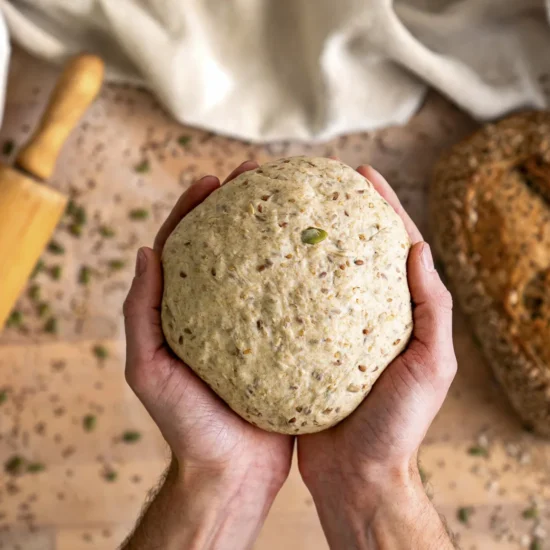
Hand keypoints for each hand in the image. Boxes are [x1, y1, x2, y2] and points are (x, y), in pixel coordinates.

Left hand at [122, 161, 293, 549]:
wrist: (231, 470)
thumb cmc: (188, 425)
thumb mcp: (149, 369)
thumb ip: (140, 312)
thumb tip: (147, 251)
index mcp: (180, 310)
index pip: (182, 245)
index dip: (194, 207)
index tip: (214, 178)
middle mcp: (214, 310)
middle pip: (224, 245)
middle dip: (238, 204)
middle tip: (258, 172)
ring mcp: (249, 323)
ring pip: (259, 265)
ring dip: (272, 230)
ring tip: (292, 199)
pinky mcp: (279, 341)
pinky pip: (288, 297)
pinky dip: (298, 271)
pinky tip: (317, 254)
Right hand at [297, 165, 456, 549]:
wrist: (356, 476)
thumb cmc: (397, 426)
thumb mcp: (430, 367)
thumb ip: (432, 309)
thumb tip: (419, 249)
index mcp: (397, 311)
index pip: (393, 243)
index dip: (381, 203)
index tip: (362, 172)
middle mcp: (360, 313)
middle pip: (348, 248)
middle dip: (332, 208)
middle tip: (309, 178)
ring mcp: (328, 329)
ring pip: (313, 272)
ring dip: (297, 237)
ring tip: (273, 206)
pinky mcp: (300, 348)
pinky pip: (288, 304)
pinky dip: (276, 280)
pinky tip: (255, 262)